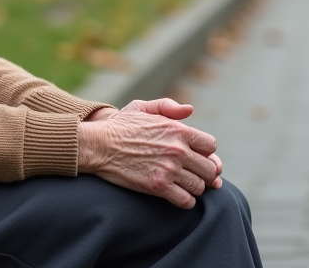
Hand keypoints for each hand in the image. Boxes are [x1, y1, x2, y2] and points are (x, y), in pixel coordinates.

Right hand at [77, 98, 222, 209]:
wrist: (98, 144)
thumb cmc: (119, 126)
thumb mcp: (142, 107)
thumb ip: (168, 106)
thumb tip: (189, 110)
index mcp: (178, 130)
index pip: (211, 146)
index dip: (206, 153)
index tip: (197, 157)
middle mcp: (178, 149)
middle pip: (210, 169)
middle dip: (204, 173)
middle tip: (194, 174)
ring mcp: (169, 169)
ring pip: (199, 186)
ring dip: (194, 187)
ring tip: (183, 184)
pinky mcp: (158, 186)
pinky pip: (186, 200)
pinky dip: (185, 201)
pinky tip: (177, 195)